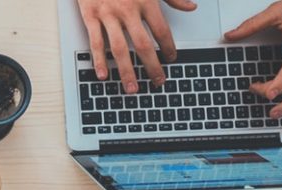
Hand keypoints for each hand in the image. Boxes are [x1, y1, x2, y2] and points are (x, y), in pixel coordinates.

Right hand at [76, 0, 198, 92]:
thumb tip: (190, 6)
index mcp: (145, 0)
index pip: (161, 30)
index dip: (169, 47)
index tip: (172, 58)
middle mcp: (127, 9)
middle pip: (143, 45)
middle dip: (152, 66)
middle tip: (158, 81)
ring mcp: (108, 14)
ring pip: (120, 49)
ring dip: (127, 71)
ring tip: (133, 88)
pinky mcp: (90, 16)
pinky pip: (96, 42)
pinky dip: (99, 60)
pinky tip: (103, 75)